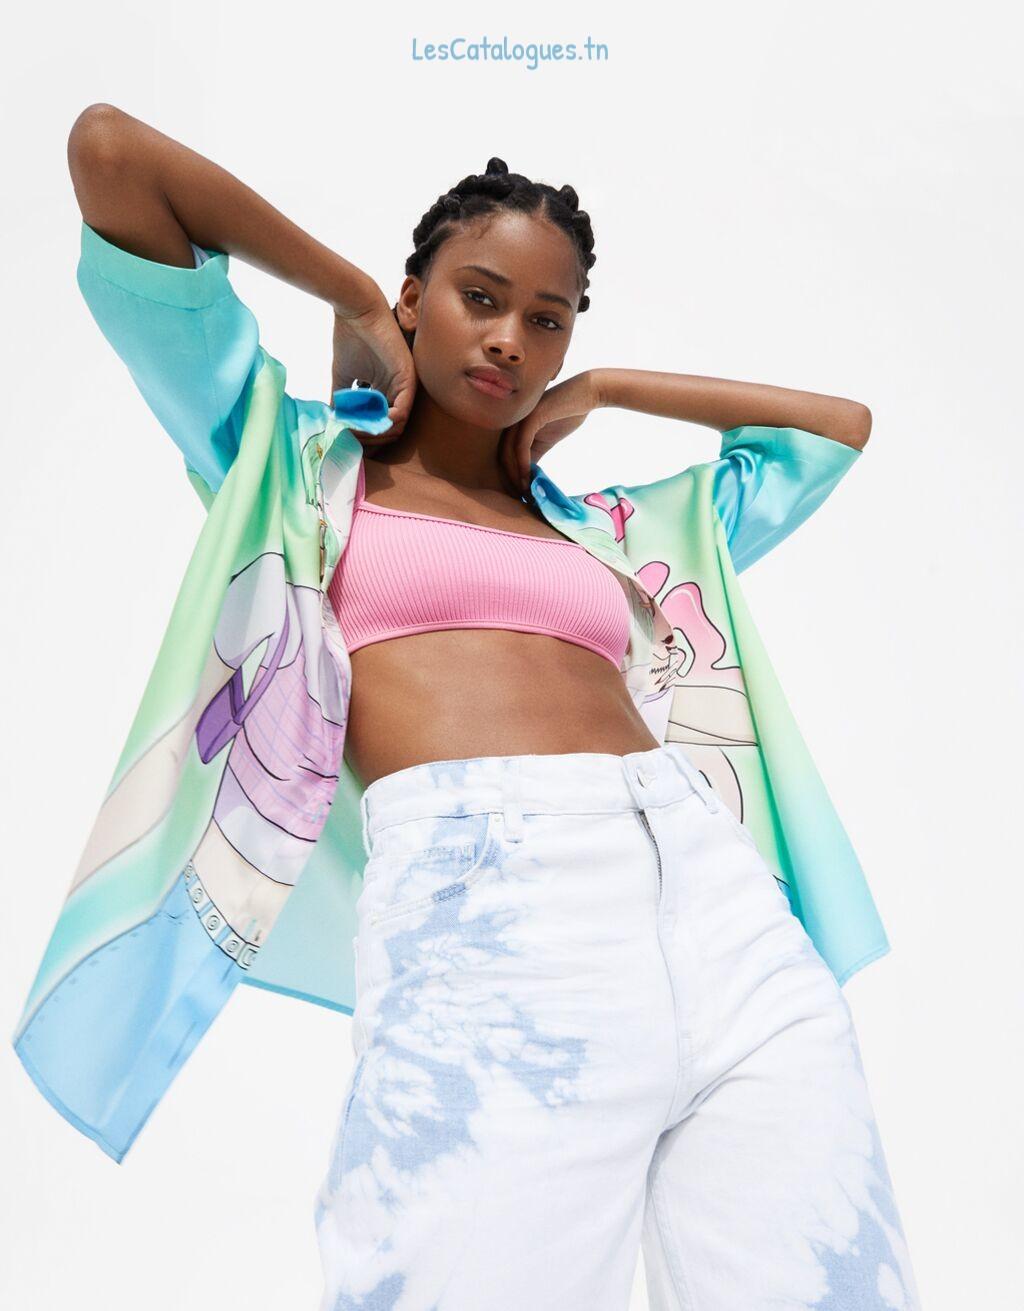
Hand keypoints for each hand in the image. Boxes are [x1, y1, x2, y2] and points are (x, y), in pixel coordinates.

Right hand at [332, 295, 416, 442]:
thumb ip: (342, 402)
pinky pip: (403, 410)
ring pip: (397, 425)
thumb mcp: (342, 379)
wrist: (355, 311)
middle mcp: (397, 391)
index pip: (380, 425)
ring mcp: (404, 386)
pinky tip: (371, 421)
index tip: (347, 441)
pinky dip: (387, 421)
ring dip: (376, 433)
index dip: (365, 438)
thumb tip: (334, 425)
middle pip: (389, 431)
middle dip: (369, 440)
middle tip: (351, 440)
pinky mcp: (407, 378)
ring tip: (357, 431)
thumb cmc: (350, 339)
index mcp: (385, 391)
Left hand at [497, 371, 602, 497]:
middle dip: (509, 479)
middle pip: (500, 455)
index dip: (508, 476)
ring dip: (515, 475)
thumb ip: (533, 455)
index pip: (502, 454)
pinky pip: (520, 445)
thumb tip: (525, 478)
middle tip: (519, 497)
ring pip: (508, 452)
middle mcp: (511, 420)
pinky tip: (528, 478)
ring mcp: (519, 417)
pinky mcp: (530, 417)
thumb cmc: (566, 414)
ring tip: (524, 491)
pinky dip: (523, 464)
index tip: (517, 493)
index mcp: (512, 424)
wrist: (585, 395)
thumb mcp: (545, 440)